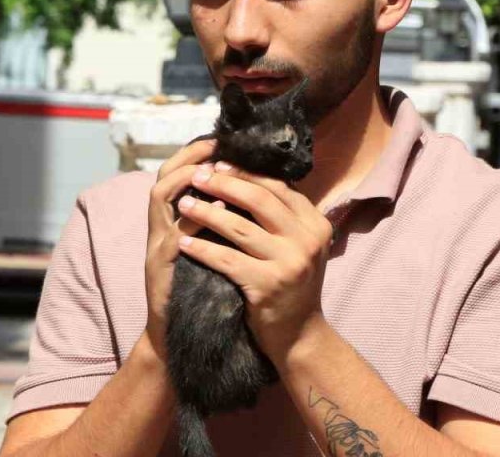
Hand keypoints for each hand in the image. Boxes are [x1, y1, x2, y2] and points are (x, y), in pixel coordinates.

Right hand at [143, 139, 215, 355]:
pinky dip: (194, 220)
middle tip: (215, 144)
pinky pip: (174, 237)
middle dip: (190, 156)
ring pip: (160, 197)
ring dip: (184, 177)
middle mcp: (161, 229)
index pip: (176, 173)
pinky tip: (215, 209)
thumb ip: (223, 226)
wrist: (178, 338)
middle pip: (164, 175)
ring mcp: (157, 247)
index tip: (221, 140)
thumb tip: (255, 197)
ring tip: (213, 168)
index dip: (195, 153)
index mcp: (174, 223)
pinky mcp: (159, 270)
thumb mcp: (213, 252)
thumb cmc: (203, 293)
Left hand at [174, 161, 333, 360]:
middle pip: (259, 199)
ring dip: (206, 212)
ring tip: (183, 203)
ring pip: (239, 227)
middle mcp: (308, 239)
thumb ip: (283, 217)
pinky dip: (203, 249)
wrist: (299, 335)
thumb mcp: (298, 246)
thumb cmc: (291, 285)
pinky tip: (184, 243)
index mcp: (316, 224)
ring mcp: (290, 262)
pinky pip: (227, 259)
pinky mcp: (269, 285)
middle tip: (198, 176)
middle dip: (224, 184)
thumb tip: (246, 177)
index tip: (218, 164)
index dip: (246, 173)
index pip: (278, 186)